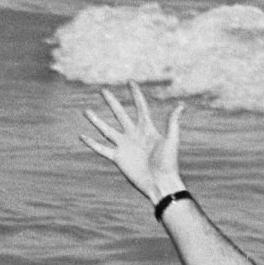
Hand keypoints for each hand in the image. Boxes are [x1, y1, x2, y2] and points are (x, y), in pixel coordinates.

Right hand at [81, 83, 184, 203]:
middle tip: (103, 90)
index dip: (136, 94)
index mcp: (147, 128)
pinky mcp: (118, 157)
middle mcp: (133, 134)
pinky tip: (82, 136)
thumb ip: (173, 123)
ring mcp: (124, 146)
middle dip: (112, 102)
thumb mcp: (171, 140)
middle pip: (119, 114)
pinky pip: (102, 149)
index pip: (140, 107)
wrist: (160, 182)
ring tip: (86, 111)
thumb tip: (181, 105)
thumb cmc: (168, 162)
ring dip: (96, 120)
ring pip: (106, 130)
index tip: (130, 82)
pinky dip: (92, 143)